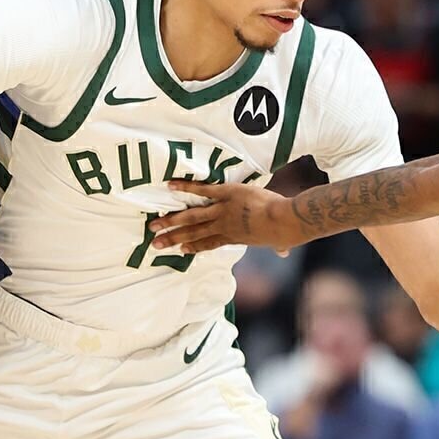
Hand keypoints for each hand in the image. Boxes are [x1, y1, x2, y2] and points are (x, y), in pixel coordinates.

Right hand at [150, 183, 290, 253]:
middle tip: (155, 242)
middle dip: (173, 238)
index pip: (209, 244)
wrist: (282, 221)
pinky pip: (202, 191)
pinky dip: (186, 188)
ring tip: (154, 224)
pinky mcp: (225, 194)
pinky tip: (171, 186)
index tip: (180, 250)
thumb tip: (285, 252)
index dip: (194, 247)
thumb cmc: (283, 232)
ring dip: (171, 220)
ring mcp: (222, 211)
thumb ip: (278, 246)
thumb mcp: (277, 241)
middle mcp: (223, 227)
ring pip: (191, 216)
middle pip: (193, 234)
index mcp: (234, 238)